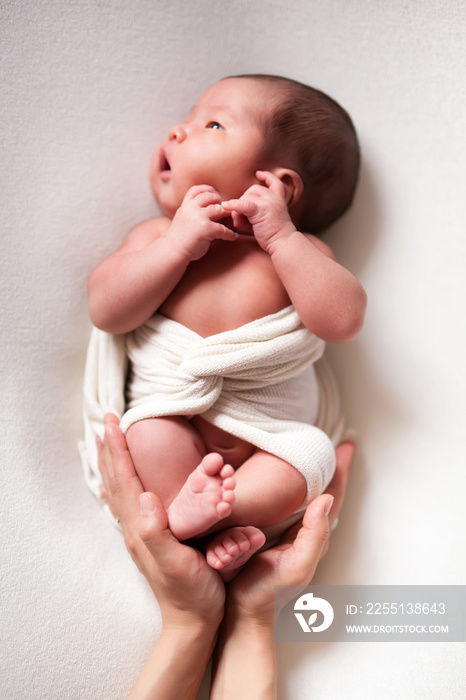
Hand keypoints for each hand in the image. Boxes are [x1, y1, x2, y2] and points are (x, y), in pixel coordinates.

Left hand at [98, 415, 224, 627]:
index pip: (126, 480)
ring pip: (121, 490)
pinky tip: (122, 483)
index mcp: (143, 528)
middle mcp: (137, 528)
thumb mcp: (177, 564)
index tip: (113, 423)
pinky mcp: (152, 538)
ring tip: (107, 443)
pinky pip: (130, 503)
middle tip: (106, 422)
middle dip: (111, 449)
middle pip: (118, 481)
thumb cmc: (192, 592)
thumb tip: (146, 498)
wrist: (194, 620)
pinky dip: (122, 484)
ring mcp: (142, 534)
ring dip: (113, 463)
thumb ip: (159, 533)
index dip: (119, 450)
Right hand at [166, 185, 237, 260]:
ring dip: (227, 214)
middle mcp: (191, 208)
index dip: (208, 190)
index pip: (197, 189)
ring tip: (231, 219)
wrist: (172, 251)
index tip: (216, 196)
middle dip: (220, 201)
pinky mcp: (206, 229)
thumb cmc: (180, 238)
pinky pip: (223, 228)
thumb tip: (213, 207)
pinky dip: (229, 233)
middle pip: (210, 196)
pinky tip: (232, 236)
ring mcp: (199, 217)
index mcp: (185, 205)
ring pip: (219, 209)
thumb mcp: (183, 218)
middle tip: (225, 208)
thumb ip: (194, 211)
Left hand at [221, 171, 295, 253]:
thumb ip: (253, 212)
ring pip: (245, 198)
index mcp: (279, 199)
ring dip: (239, 210)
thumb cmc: (274, 236)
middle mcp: (274, 198)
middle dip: (243, 202)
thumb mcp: (266, 219)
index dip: (267, 177)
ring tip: (240, 224)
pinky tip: (225, 206)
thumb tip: (234, 211)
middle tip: (241, 220)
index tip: (259, 174)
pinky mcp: (260, 210)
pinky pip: (242, 204)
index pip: (274, 182)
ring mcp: (268, 202)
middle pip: (252, 190)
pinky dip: (232, 205)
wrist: (283, 243)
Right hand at [226, 441, 355, 623]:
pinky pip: (280, 502)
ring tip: (313, 452)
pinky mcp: (265, 531)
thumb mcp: (296, 566)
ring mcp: (285, 532)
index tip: (348, 446)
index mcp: (313, 536)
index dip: (341, 471)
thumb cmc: (268, 592)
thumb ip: (314, 536)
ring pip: (302, 496)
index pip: (332, 496)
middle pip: (322, 492)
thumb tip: (326, 498)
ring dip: (311, 474)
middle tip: (336, 444)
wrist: (241, 612)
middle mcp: (302, 531)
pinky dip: (287, 486)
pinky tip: (281, 477)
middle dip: (330, 467)